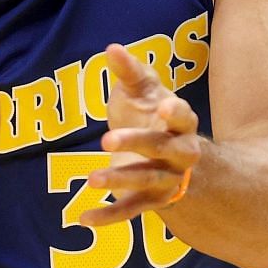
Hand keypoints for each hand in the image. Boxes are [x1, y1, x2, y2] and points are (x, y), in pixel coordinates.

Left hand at [80, 45, 201, 226]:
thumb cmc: (151, 115)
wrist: (167, 157)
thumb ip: (129, 72)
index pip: (183, 117)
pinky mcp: (152, 200)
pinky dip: (109, 217)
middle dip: (137, 143)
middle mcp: (181, 153)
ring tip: (91, 180)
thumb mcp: (142, 91)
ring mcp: (168, 179)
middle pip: (163, 149)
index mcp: (182, 123)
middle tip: (106, 139)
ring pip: (146, 180)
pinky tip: (84, 219)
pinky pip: (132, 210)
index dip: (175, 113)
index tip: (162, 106)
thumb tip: (111, 48)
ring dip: (120, 180)